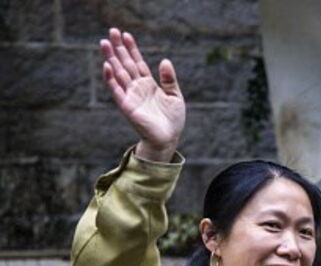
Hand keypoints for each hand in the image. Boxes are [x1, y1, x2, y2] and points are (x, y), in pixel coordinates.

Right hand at [100, 28, 184, 161]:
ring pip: (118, 73)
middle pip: (125, 63)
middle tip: (111, 31)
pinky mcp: (127, 106)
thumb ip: (169, 79)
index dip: (132, 49)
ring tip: (104, 43)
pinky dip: (111, 78)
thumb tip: (165, 60)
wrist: (168, 138)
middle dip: (118, 48)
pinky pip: (116, 90)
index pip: (138, 62)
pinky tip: (107, 65)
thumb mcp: (175, 96)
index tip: (126, 34)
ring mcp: (130, 95)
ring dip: (110, 58)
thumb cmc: (172, 120)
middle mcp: (137, 87)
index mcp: (148, 84)